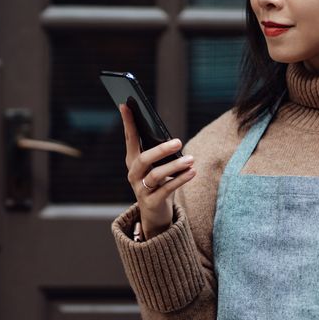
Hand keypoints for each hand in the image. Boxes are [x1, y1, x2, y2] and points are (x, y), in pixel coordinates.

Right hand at [120, 103, 195, 239]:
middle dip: (161, 150)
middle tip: (178, 142)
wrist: (155, 215)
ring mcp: (140, 189)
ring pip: (156, 175)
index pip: (129, 138)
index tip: (126, 104)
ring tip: (191, 160)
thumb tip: (173, 139)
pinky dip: (180, 180)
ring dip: (175, 166)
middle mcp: (134, 174)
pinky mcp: (151, 202)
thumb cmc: (158, 184)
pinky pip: (166, 190)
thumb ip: (160, 154)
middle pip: (144, 159)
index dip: (128, 122)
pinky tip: (192, 172)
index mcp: (133, 161)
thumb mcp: (157, 167)